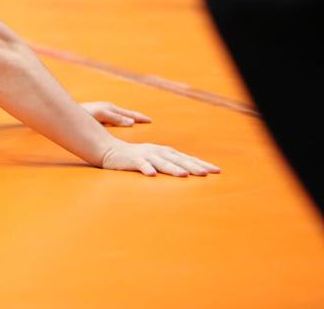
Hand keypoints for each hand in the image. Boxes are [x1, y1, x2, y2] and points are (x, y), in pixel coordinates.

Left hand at [80, 101, 151, 126]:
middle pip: (126, 113)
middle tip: (148, 121)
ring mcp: (102, 111)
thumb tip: (132, 123)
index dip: (140, 118)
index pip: (129, 114)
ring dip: (129, 119)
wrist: (67, 111)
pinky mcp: (97, 116)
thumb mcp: (100, 116)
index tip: (151, 121)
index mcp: (110, 108)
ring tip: (138, 123)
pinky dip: (120, 121)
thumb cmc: (83, 114)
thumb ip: (115, 118)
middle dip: (137, 117)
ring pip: (120, 116)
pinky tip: (119, 126)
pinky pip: (113, 118)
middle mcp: (107, 108)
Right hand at [100, 140, 219, 176]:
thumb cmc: (134, 158)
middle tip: (207, 173)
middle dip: (192, 165)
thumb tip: (188, 173)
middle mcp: (157, 151)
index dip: (201, 163)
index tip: (217, 171)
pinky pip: (139, 164)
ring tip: (184, 175)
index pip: (186, 158)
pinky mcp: (131, 159)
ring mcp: (144, 155)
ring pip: (161, 161)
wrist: (108, 150)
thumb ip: (168, 164)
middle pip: (177, 159)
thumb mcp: (154, 160)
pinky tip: (151, 175)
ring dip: (172, 168)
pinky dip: (146, 168)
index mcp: (164, 152)